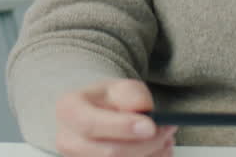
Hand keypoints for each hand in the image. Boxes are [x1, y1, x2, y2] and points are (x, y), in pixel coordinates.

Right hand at [53, 78, 176, 156]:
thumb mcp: (119, 86)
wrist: (95, 115)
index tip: (151, 126)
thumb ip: (131, 94)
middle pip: (108, 153)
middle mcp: (67, 140)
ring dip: (150, 155)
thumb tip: (141, 108)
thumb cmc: (106, 101)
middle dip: (145, 144)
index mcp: (68, 110)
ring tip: (166, 139)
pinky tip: (158, 151)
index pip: (91, 124)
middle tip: (167, 130)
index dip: (122, 127)